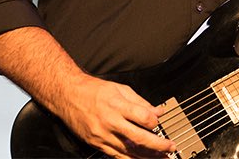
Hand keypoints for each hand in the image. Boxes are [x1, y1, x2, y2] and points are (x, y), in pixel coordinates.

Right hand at [57, 73, 175, 157]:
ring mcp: (103, 136)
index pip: (143, 117)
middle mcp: (110, 122)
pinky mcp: (97, 144)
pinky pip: (117, 156)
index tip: (159, 122)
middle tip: (170, 148)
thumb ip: (140, 101)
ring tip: (161, 158)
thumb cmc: (92, 90)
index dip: (155, 121)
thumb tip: (157, 111)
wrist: (68, 95)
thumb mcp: (119, 88)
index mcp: (117, 105)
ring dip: (147, 157)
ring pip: (129, 151)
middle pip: (139, 138)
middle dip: (158, 146)